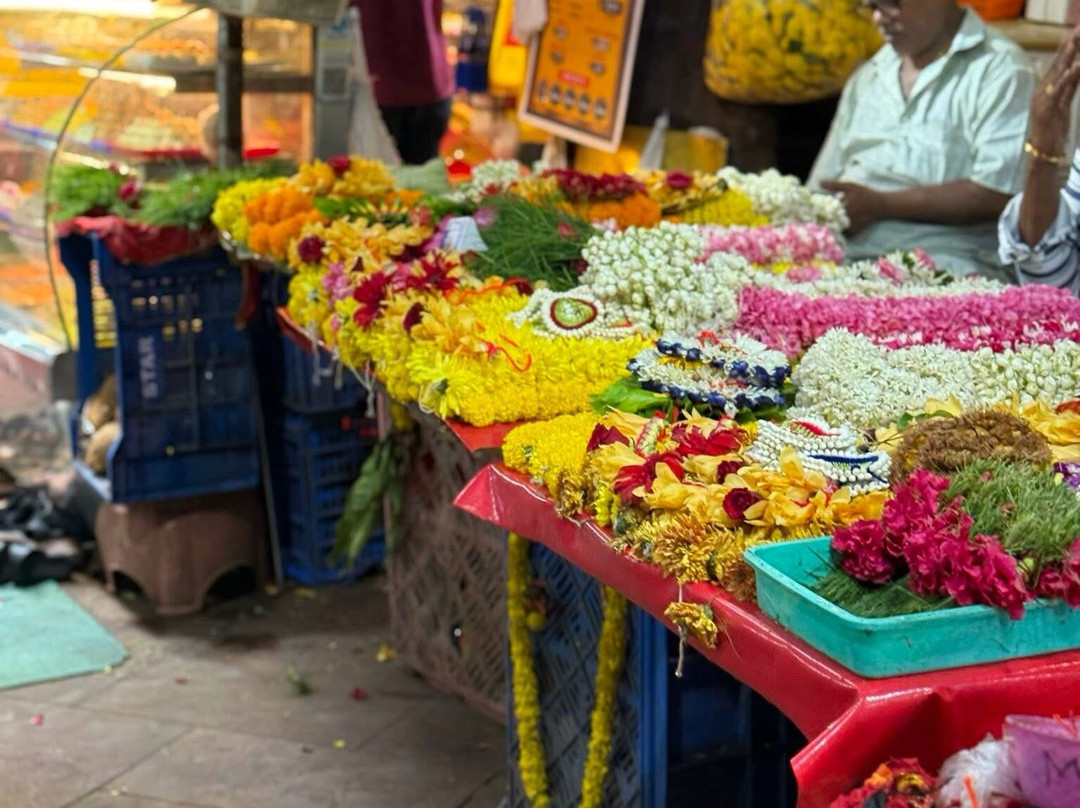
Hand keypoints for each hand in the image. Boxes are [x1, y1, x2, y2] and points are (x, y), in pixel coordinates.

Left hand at [819, 180, 889, 234]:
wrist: (881, 206)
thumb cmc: (866, 194)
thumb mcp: (851, 187)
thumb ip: (835, 185)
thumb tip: (819, 182)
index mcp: (842, 208)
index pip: (823, 212)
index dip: (817, 211)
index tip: (812, 210)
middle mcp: (844, 219)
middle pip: (827, 221)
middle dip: (821, 218)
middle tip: (815, 216)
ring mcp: (848, 227)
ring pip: (833, 228)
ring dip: (829, 224)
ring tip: (822, 220)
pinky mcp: (852, 232)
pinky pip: (841, 232)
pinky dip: (838, 228)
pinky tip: (835, 224)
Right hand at [1030, 24, 1079, 156]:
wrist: (1042, 151)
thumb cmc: (1052, 130)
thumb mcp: (1063, 104)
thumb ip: (1069, 86)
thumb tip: (1076, 68)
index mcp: (1045, 90)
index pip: (1057, 66)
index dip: (1066, 49)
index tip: (1073, 33)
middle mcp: (1042, 91)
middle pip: (1057, 65)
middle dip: (1067, 47)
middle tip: (1076, 30)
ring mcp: (1043, 99)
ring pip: (1057, 74)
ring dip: (1066, 57)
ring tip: (1074, 41)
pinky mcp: (1047, 107)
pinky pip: (1058, 90)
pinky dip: (1065, 78)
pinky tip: (1073, 67)